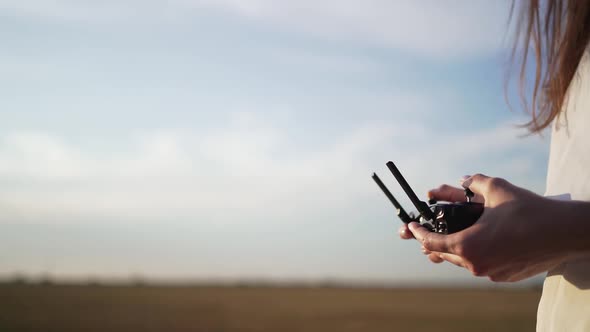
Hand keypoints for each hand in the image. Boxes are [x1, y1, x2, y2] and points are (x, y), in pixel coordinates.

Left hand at [402, 174, 588, 281]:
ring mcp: (490, 273)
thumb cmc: (528, 210)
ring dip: (455, 249)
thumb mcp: (497, 188)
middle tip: (428, 230)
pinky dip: (476, 255)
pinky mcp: (504, 277)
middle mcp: (475, 264)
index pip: (431, 242)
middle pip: (444, 255)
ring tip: (452, 236)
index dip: (418, 233)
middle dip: (434, 241)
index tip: (410, 227)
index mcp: (467, 245)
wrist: (563, 232)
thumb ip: (474, 181)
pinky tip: (479, 244)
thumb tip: (464, 178)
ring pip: (463, 262)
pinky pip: (482, 267)